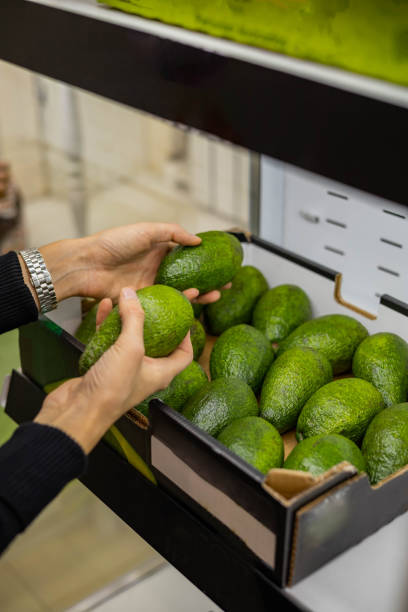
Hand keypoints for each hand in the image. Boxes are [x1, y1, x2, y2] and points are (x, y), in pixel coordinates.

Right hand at [35, 287, 192, 452]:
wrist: (78, 411)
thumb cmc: (111, 389)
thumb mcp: (131, 348)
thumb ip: (134, 319)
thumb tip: (132, 293)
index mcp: (161, 373)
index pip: (184, 354)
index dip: (186, 336)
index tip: (182, 317)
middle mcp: (145, 372)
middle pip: (156, 343)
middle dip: (152, 321)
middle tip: (152, 302)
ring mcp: (123, 370)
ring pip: (129, 339)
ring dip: (127, 319)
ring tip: (126, 299)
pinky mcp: (103, 366)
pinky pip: (109, 341)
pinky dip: (107, 325)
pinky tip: (104, 308)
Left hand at [37, 223, 226, 307]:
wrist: (86, 265)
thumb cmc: (113, 243)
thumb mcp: (146, 230)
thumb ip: (173, 232)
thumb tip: (198, 240)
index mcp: (158, 249)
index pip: (187, 256)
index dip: (205, 261)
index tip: (223, 265)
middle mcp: (156, 267)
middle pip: (188, 276)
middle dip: (209, 282)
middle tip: (227, 286)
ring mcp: (150, 284)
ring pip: (180, 292)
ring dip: (200, 294)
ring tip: (216, 295)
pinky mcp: (142, 300)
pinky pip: (165, 303)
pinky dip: (181, 301)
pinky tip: (195, 300)